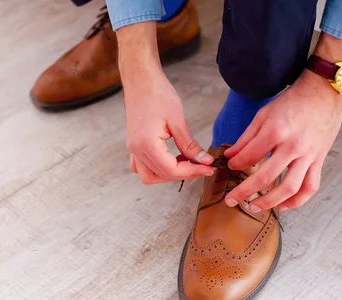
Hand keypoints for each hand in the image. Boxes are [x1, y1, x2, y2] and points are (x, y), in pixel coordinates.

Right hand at [116, 21, 213, 183]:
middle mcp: (136, 150)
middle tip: (201, 165)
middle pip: (160, 175)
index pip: (170, 170)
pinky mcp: (134, 145)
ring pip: (148, 176)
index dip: (192, 172)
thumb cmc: (158, 94)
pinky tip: (170, 159)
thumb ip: (190, 145)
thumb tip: (204, 161)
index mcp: (146, 144)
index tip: (209, 167)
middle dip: (182, 174)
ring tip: (185, 163)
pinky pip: (141, 167)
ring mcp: (132, 149)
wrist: (140, 80)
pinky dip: (156, 169)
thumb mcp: (178, 120)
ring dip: (167, 175)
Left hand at [223, 70, 341, 210]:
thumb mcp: (263, 114)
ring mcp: (308, 155)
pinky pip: (310, 186)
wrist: (325, 93)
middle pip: (266, 177)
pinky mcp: (319, 160)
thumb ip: (246, 138)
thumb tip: (230, 157)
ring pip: (290, 188)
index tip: (229, 167)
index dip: (236, 165)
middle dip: (244, 191)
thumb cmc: (292, 102)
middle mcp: (293, 146)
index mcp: (276, 131)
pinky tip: (283, 205)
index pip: (249, 156)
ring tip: (254, 207)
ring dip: (270, 201)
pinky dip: (297, 200)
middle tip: (230, 200)